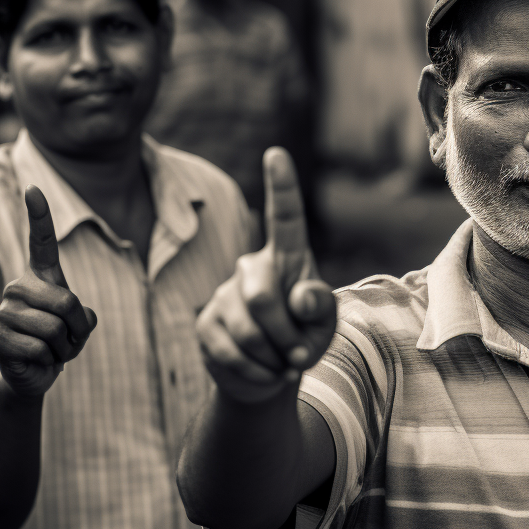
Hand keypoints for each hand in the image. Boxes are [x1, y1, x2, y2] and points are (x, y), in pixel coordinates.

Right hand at [0, 186, 97, 397]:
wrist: (36, 372)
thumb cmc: (60, 341)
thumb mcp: (80, 325)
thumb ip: (84, 316)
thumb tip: (79, 318)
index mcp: (40, 277)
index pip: (41, 241)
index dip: (38, 215)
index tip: (32, 188)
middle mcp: (18, 287)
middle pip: (66, 301)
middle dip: (78, 329)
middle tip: (70, 340)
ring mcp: (5, 311)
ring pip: (54, 329)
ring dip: (65, 348)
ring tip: (53, 350)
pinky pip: (40, 349)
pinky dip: (50, 361)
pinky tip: (40, 361)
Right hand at [196, 147, 336, 402]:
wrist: (270, 375)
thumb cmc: (303, 338)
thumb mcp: (323, 325)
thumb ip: (319, 308)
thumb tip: (302, 298)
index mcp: (288, 257)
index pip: (286, 217)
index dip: (282, 186)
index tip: (276, 153)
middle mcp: (252, 266)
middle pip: (261, 299)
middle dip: (285, 337)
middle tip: (299, 358)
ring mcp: (224, 293)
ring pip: (246, 331)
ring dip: (273, 360)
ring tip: (282, 365)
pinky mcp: (205, 322)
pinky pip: (229, 352)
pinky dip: (254, 373)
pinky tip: (263, 373)